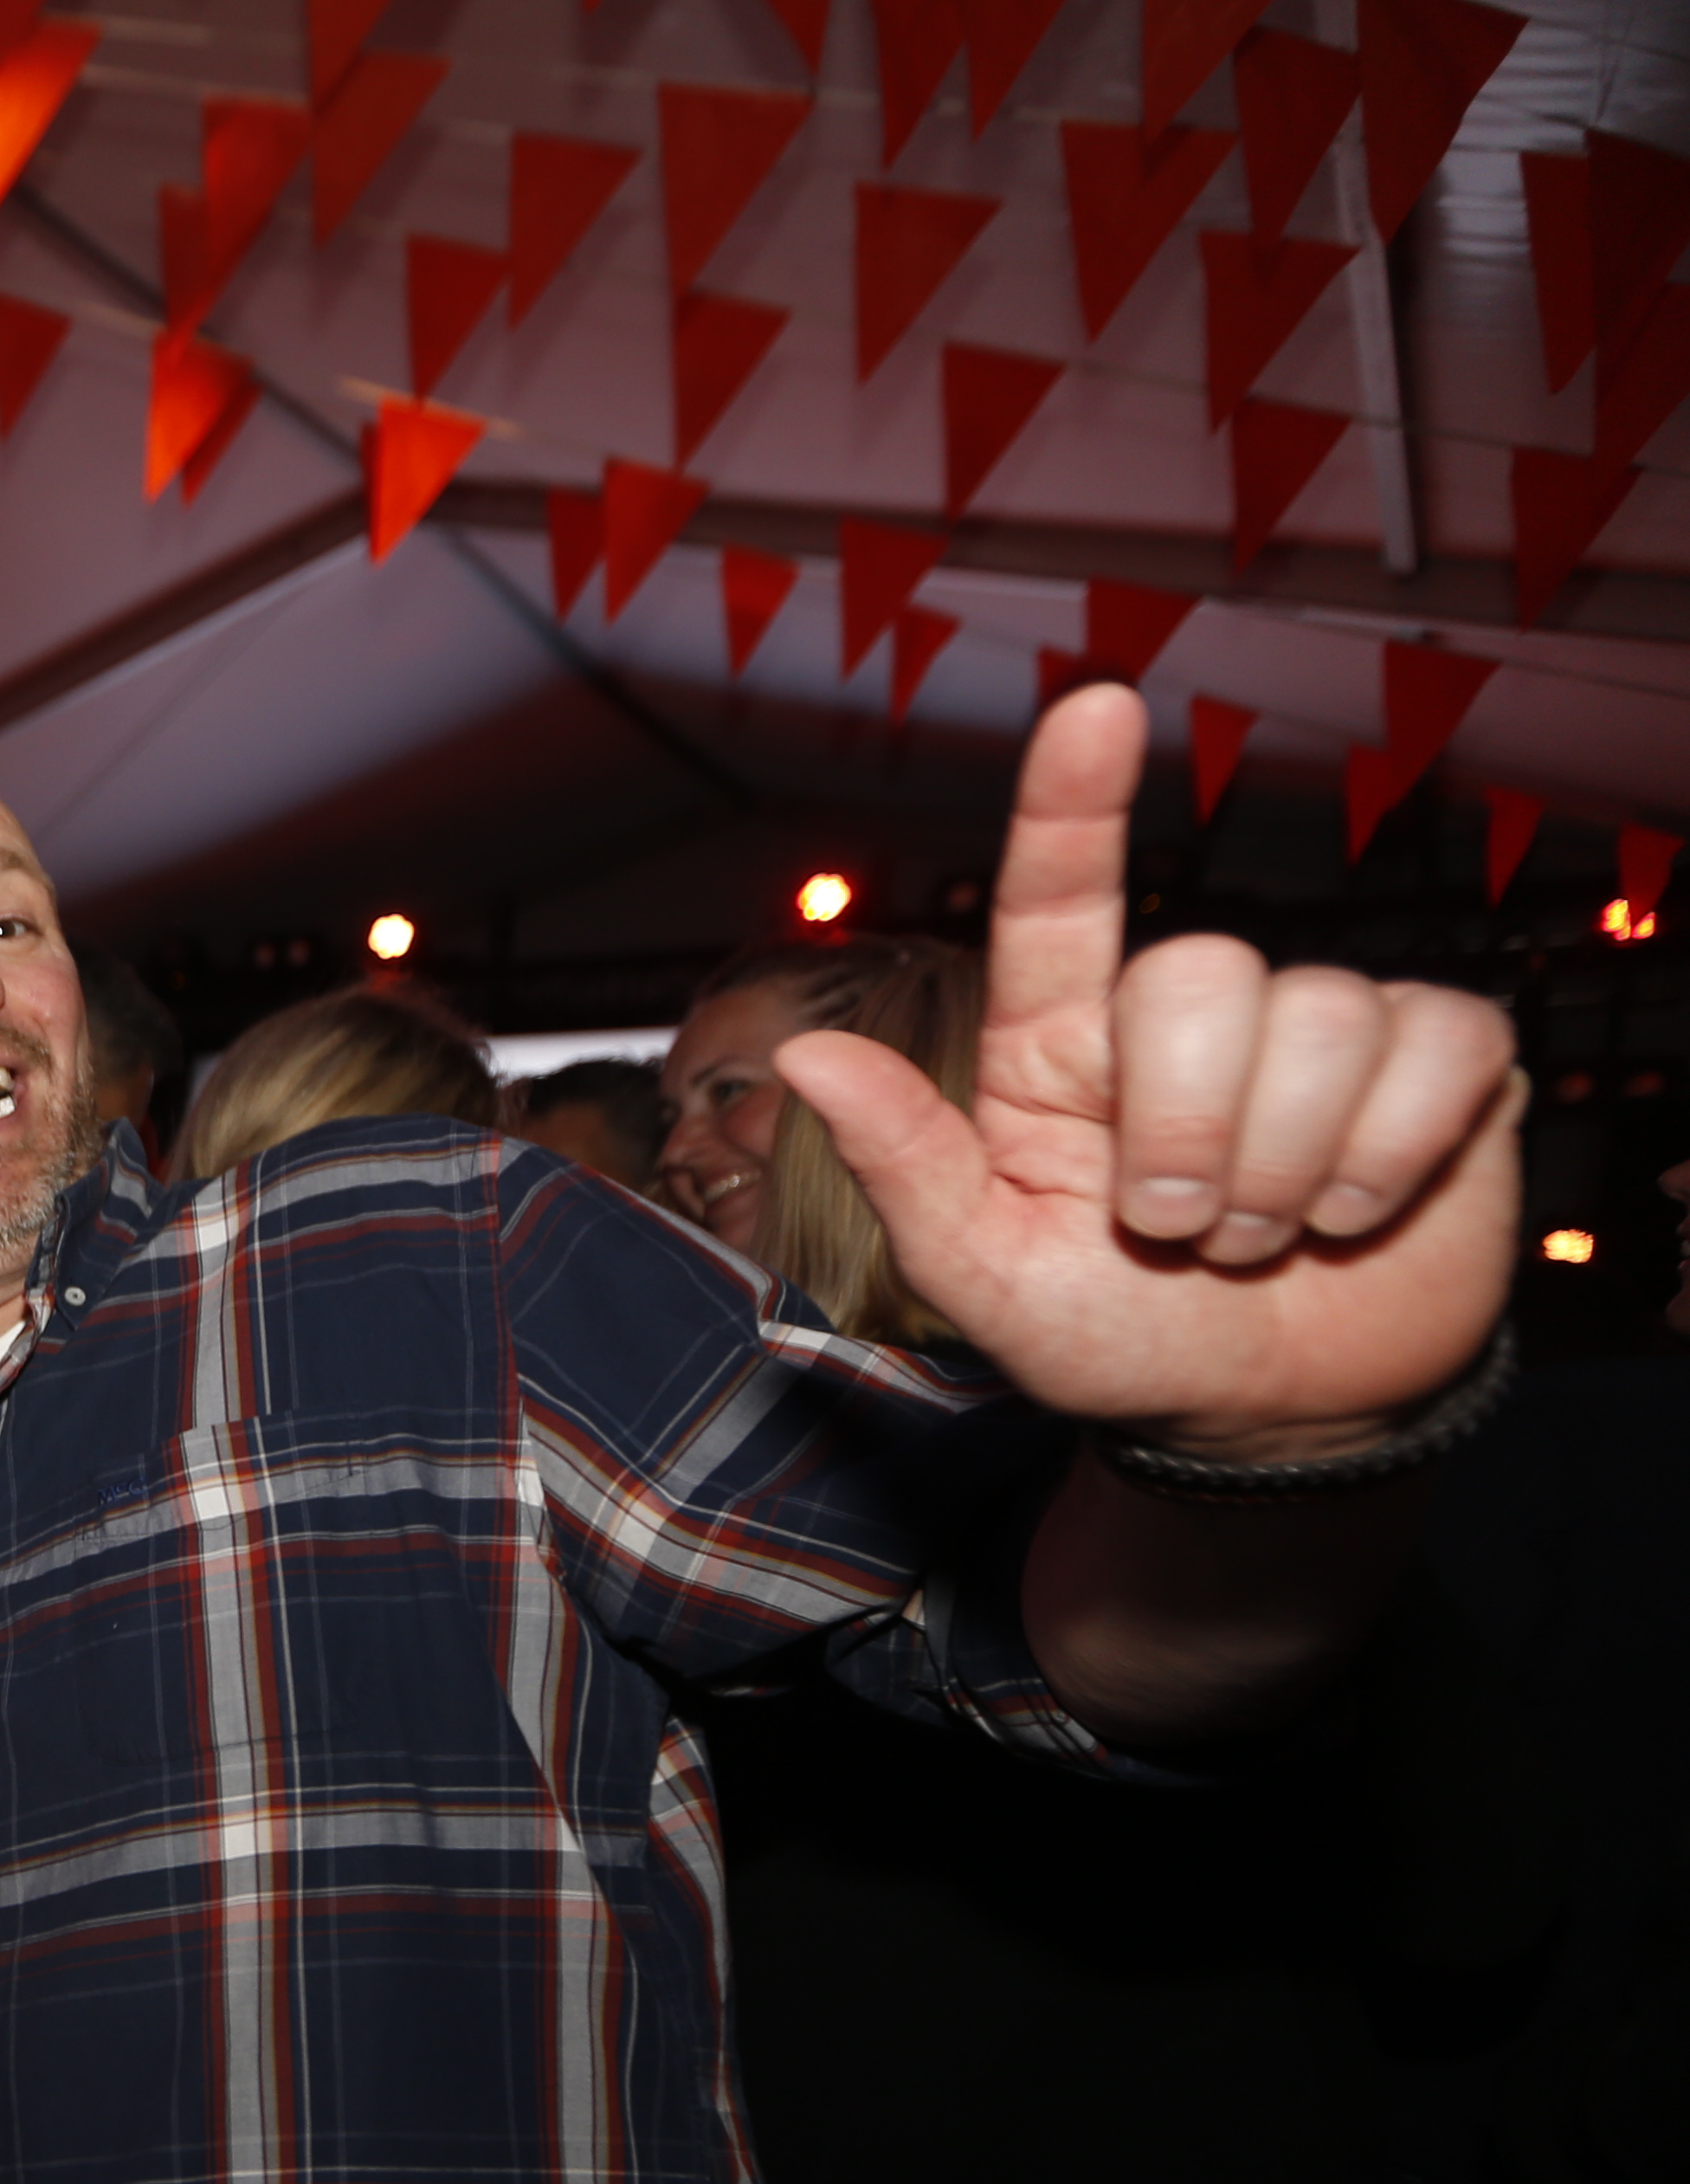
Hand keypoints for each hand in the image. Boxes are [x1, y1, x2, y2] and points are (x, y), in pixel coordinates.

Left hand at [779, 685, 1518, 1462]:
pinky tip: (1354, 1211)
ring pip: (1322, 1021)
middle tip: (1177, 1232)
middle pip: (1203, 977)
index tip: (1095, 709)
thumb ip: (906, 1169)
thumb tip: (805, 1060)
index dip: (1074, 802)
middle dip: (1190, 1137)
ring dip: (1284, 1171)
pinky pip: (1436, 1048)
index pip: (1061, 902)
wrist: (1260, 1411)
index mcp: (1064, 1050)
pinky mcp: (1439, 1057)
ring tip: (1259, 1235)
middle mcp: (1188, 1016)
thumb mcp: (986, 1276)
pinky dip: (1389, 1159)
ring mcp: (1319, 1027)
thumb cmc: (1114, 1333)